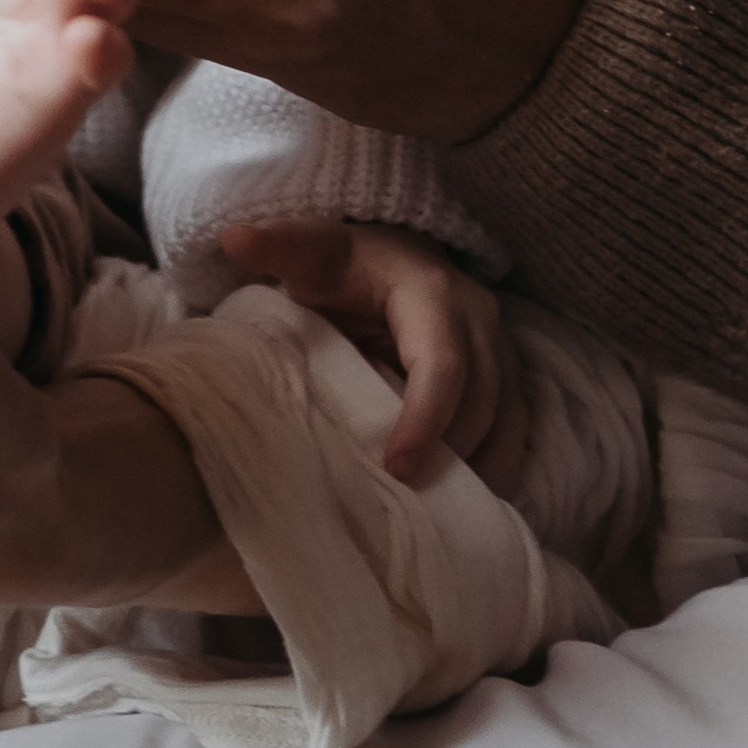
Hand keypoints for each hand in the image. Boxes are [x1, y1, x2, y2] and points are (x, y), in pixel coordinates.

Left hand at [223, 217, 523, 480]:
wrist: (387, 253)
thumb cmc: (343, 261)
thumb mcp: (310, 251)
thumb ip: (277, 246)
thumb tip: (232, 238)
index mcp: (432, 291)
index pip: (444, 364)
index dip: (426, 420)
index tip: (395, 469)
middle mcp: (479, 316)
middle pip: (481, 401)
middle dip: (448, 455)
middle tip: (404, 501)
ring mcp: (500, 345)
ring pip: (504, 420)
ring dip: (474, 468)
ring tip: (430, 509)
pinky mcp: (506, 371)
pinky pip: (514, 428)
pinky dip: (493, 466)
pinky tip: (460, 499)